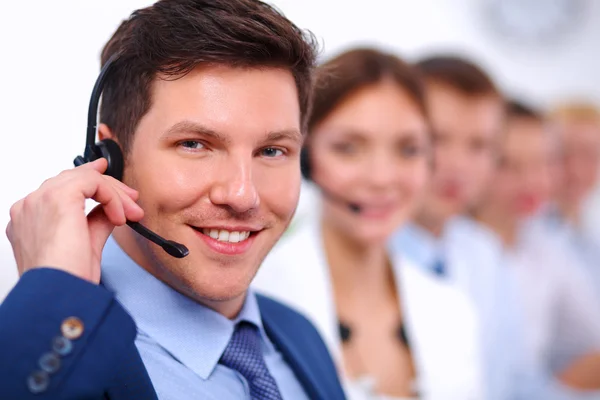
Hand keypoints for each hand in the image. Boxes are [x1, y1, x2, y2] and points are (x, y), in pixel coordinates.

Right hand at [5, 158, 143, 283]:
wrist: (59, 294)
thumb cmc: (66, 281)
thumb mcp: (85, 245)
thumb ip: (95, 222)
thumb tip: (110, 210)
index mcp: (30, 220)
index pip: (60, 187)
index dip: (90, 181)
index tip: (113, 188)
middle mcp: (30, 207)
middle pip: (72, 179)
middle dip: (108, 188)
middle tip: (131, 202)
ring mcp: (40, 200)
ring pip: (84, 178)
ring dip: (114, 194)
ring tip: (130, 214)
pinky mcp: (58, 198)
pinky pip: (92, 182)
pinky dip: (112, 196)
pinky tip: (119, 216)